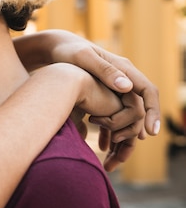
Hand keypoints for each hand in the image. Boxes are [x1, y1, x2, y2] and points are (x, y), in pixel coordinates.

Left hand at [45, 30, 159, 169]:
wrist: (54, 49)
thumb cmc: (67, 51)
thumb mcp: (83, 58)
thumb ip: (104, 71)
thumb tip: (127, 87)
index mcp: (124, 69)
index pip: (148, 91)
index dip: (152, 111)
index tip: (151, 132)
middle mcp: (123, 80)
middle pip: (139, 110)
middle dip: (135, 132)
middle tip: (124, 152)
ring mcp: (114, 90)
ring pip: (127, 118)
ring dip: (123, 138)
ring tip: (112, 158)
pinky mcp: (103, 97)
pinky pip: (113, 118)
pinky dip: (110, 133)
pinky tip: (103, 147)